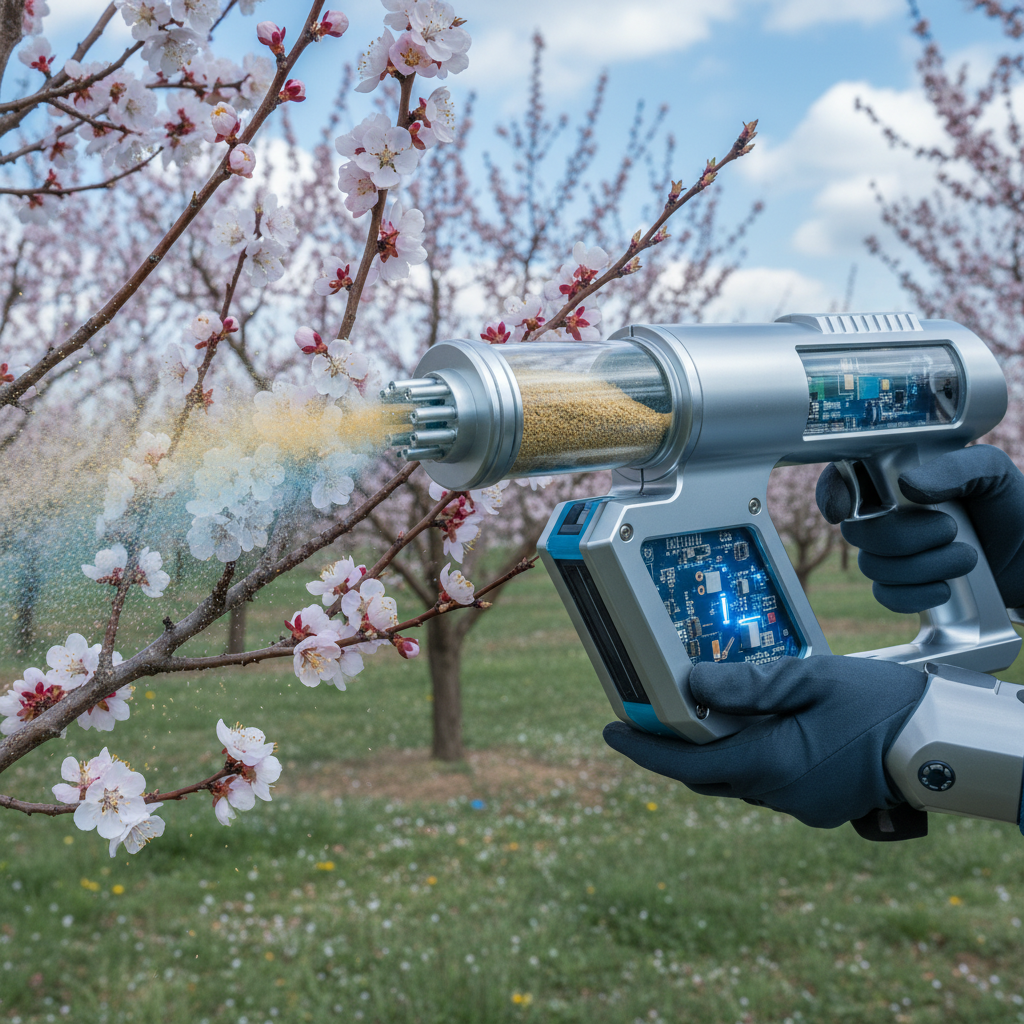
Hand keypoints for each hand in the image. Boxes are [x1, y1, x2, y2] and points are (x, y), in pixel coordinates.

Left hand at [604, 655, 925, 829]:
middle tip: (647, 719)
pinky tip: (754, 728)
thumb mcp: (809, 679)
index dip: (644, 749)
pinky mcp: (817, 805)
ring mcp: (800, 805)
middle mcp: (778, 794)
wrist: (935, 742)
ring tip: (699, 714)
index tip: (610, 732)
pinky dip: (747, 759)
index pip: (687, 764)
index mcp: (770, 765)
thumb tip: (691, 686)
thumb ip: (748, 684)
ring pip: (736, 780)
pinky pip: (765, 783)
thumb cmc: (876, 703)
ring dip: (714, 753)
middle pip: (706, 775)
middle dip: (672, 752)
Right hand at [816, 445, 1023, 613]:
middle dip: (904, 537)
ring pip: (873, 567)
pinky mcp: (902, 586)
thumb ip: (954, 468)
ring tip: (966, 558)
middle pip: (856, 531)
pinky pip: (886, 596)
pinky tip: (945, 588)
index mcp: (895, 475)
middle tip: (950, 529)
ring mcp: (890, 552)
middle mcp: (885, 513)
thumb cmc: (1008, 504)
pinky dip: (917, 595)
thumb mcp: (990, 471)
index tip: (841, 510)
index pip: (843, 479)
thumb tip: (907, 485)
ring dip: (923, 567)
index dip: (833, 494)